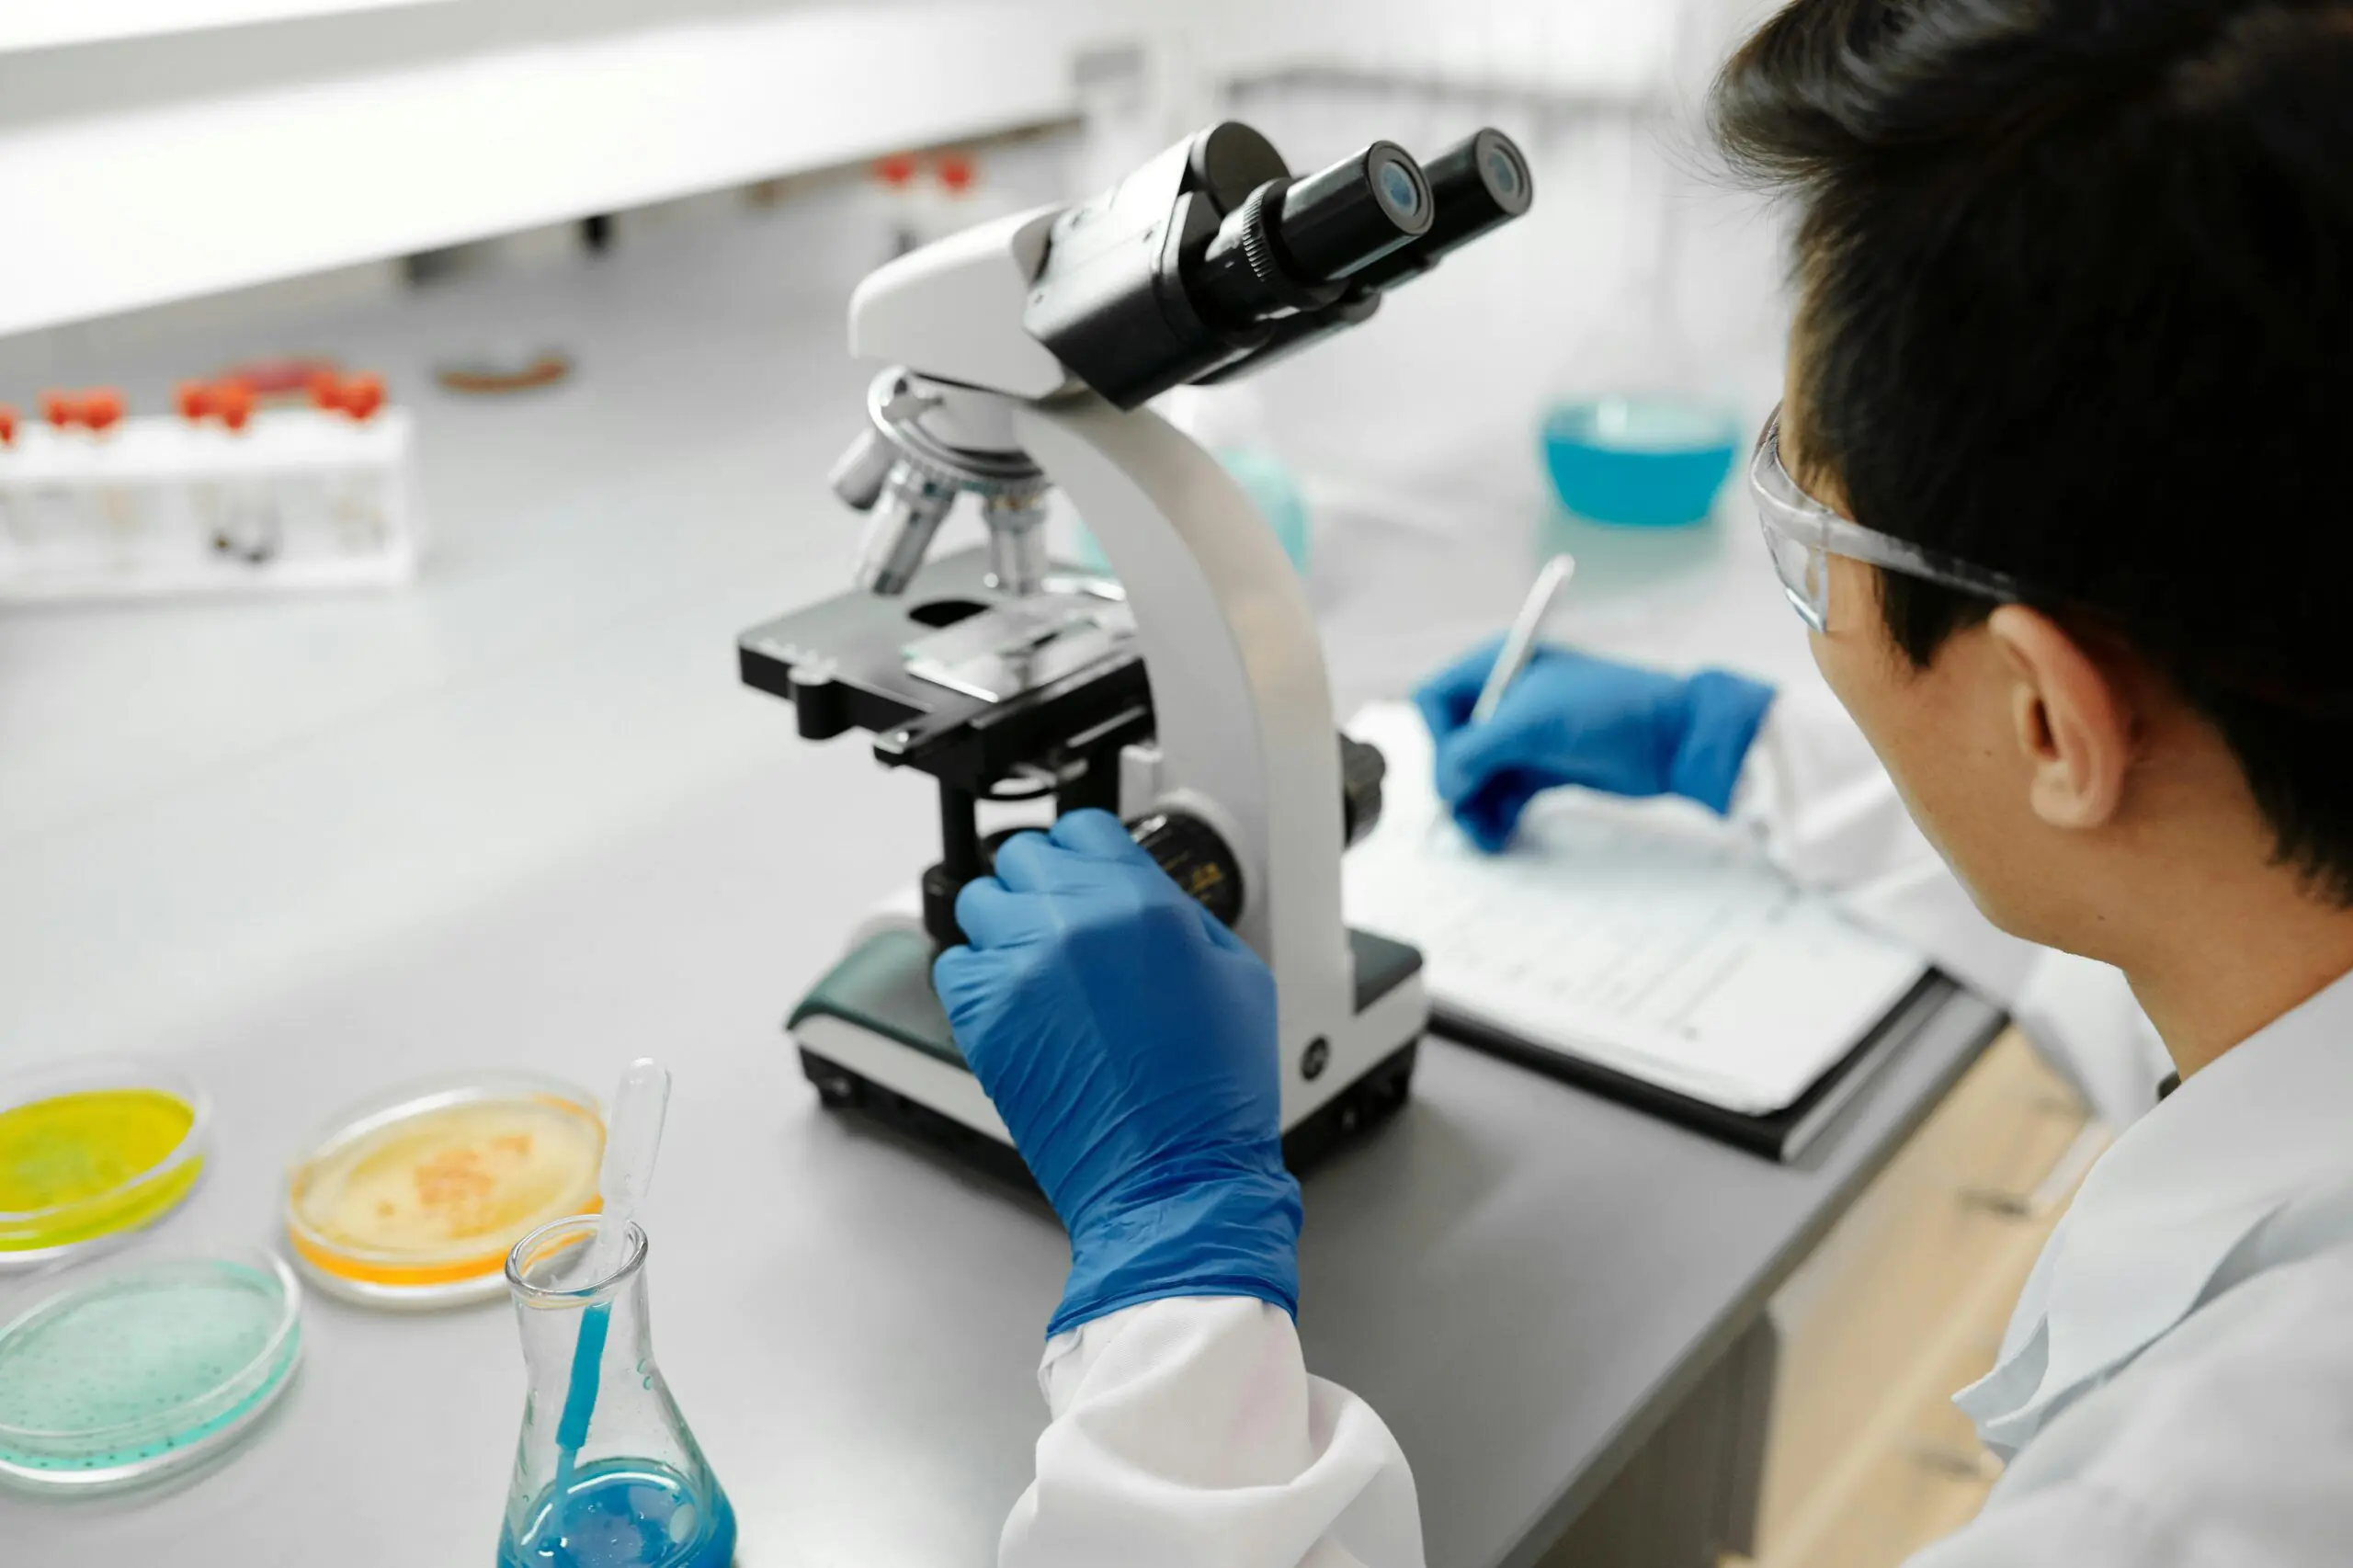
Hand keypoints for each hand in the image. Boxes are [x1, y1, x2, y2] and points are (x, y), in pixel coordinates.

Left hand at [933, 810, 1299, 1337]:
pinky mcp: (983, 1019)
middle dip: (1042, 885)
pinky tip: (1014, 1003)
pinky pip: (954, 965)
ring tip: (1035, 966)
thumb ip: (1180, 914)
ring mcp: (1019, 968)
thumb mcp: (1238, 973)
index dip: (1087, 853)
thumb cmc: (1211, 1094)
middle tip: (1062, 925)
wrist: (1174, 1177)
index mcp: (1140, 901)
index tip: (1087, 875)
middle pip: (1021, 857)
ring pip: (978, 902)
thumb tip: (1141, 893)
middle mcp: (1071, 922)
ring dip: (1004, 925)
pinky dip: (977, 977)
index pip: (1081, 827)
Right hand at [1413, 640, 1775, 851]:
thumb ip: (1474, 752)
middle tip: (1466, 817)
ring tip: (1485, 836)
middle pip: (1452, 745)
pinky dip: (1496, 814)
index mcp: (1498, 666)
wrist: (1675, 740)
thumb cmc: (1606, 712)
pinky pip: (1503, 794)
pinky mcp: (1544, 768)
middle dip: (1455, 783)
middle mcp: (1505, 699)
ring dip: (1473, 807)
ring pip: (1475, 776)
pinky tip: (1500, 835)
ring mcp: (1525, 736)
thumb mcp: (1530, 724)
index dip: (1437, 736)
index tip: (1457, 769)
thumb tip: (1444, 786)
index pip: (1435, 699)